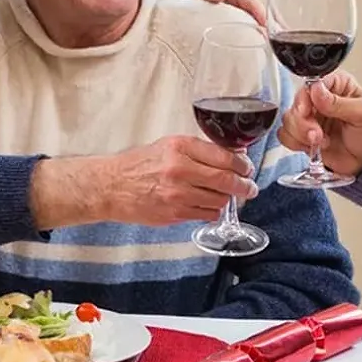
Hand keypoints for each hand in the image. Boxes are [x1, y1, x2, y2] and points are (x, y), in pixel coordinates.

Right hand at [100, 135, 256, 224]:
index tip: (247, 167)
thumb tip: (232, 155)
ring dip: (226, 199)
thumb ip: (198, 150)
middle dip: (244, 186)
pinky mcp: (175, 213)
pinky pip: (206, 215)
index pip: (224, 156)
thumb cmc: (137, 165)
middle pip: (226, 180)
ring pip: (219, 200)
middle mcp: (180, 169)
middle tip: (249, 188)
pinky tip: (207, 205)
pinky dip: (212, 211)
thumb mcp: (167, 146)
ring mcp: (177, 194)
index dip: (242, 164)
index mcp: (179, 148)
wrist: (111, 186)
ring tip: (224, 196)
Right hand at [278, 70, 361, 178]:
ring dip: (301, 133)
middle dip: (304, 121)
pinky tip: (313, 146)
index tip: (308, 110)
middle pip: (297, 102)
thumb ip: (339, 102)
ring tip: (320, 141)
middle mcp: (321, 99)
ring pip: (289, 119)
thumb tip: (316, 90)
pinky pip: (286, 135)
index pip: (312, 83)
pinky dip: (296, 142)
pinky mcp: (304, 135)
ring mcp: (312, 118)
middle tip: (317, 133)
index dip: (306, 97)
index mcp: (337, 86)